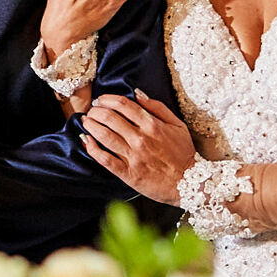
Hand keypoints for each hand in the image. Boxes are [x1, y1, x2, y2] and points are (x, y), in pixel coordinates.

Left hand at [81, 90, 195, 204]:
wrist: (190, 183)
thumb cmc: (184, 153)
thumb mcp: (178, 125)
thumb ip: (157, 107)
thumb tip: (137, 93)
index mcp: (152, 125)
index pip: (123, 105)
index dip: (107, 99)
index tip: (101, 100)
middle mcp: (140, 139)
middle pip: (110, 118)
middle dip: (96, 111)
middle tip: (91, 110)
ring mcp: (133, 156)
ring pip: (104, 136)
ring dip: (91, 125)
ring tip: (86, 121)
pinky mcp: (128, 173)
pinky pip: (104, 159)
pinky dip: (92, 148)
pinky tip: (86, 140)